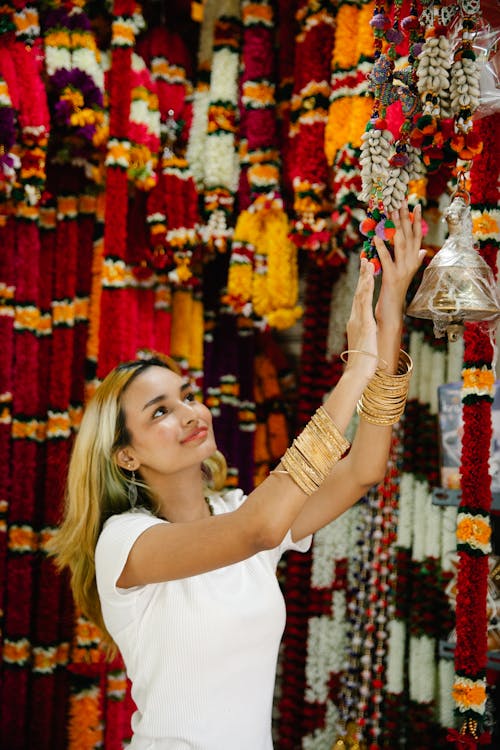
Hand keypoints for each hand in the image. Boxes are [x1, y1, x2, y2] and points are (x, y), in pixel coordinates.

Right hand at [345, 257, 377, 379]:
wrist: (359, 372)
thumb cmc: (364, 362)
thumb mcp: (366, 344)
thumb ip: (367, 335)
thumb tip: (369, 332)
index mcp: (356, 322)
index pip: (360, 299)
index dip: (362, 284)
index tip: (365, 271)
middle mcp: (355, 319)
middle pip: (359, 292)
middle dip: (361, 276)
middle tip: (364, 259)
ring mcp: (358, 320)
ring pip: (360, 294)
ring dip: (363, 277)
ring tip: (367, 262)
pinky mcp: (364, 324)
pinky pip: (365, 304)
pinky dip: (366, 290)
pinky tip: (369, 279)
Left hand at [374, 202, 425, 321]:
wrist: (392, 312)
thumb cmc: (396, 292)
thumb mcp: (406, 274)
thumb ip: (414, 260)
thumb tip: (423, 249)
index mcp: (414, 261)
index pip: (417, 237)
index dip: (417, 221)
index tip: (415, 205)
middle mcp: (411, 264)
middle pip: (409, 236)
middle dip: (405, 218)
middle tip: (401, 201)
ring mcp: (402, 270)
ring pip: (400, 244)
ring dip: (395, 227)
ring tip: (390, 212)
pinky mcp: (392, 278)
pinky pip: (386, 260)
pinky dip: (382, 248)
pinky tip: (376, 237)